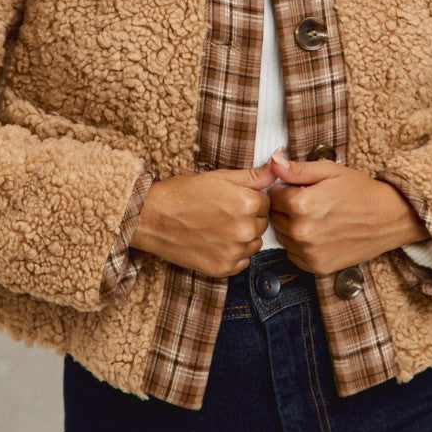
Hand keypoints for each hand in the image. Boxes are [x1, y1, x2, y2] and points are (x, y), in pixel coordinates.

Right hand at [130, 163, 274, 277]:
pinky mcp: (223, 269)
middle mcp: (244, 229)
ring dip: (242, 236)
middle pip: (261, 223)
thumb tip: (279, 162)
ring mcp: (234, 252)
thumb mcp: (219, 177)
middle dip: (248, 217)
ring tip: (217, 227)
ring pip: (254, 243)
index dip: (250, 198)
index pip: (266, 202)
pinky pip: (242, 262)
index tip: (231, 199)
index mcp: (247, 202)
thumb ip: (253, 174)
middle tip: (222, 212)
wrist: (152, 218)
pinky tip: (215, 242)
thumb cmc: (183, 193)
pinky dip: (233, 253)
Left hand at [267, 153, 426, 273]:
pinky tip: (320, 234)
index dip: (285, 189)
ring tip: (317, 218)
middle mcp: (301, 232)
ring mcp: (309, 252)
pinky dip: (301, 245)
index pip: (273, 195)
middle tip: (311, 203)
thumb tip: (272, 161)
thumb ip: (297, 169)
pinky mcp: (317, 267)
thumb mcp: (329, 171)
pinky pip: (293, 254)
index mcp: (301, 204)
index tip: (302, 188)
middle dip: (286, 208)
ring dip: (292, 227)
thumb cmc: (359, 191)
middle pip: (275, 217)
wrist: (389, 218)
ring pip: (282, 236)